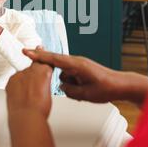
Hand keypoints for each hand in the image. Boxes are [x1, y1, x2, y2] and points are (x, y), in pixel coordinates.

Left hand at [6, 62, 53, 118]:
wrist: (26, 117)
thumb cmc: (39, 109)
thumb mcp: (48, 92)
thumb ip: (45, 82)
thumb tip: (42, 83)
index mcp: (44, 71)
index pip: (45, 63)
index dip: (45, 68)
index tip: (44, 73)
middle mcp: (32, 70)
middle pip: (34, 67)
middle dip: (35, 74)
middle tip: (36, 86)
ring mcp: (20, 74)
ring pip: (24, 73)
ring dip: (25, 80)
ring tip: (27, 94)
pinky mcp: (11, 80)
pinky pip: (15, 79)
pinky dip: (17, 85)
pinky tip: (20, 95)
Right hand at [23, 49, 147, 105]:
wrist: (121, 85)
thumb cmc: (107, 88)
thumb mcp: (85, 94)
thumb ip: (69, 90)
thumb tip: (62, 86)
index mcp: (76, 65)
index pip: (53, 59)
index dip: (38, 56)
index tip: (26, 51)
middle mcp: (76, 62)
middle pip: (56, 63)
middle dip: (45, 63)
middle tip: (31, 59)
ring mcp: (79, 65)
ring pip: (64, 76)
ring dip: (70, 85)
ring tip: (84, 91)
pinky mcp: (81, 70)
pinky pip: (71, 78)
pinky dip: (74, 85)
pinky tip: (85, 91)